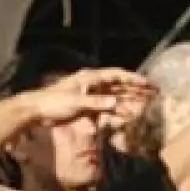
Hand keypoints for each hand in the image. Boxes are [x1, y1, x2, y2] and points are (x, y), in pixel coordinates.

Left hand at [30, 67, 154, 125]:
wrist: (36, 110)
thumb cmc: (53, 102)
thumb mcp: (76, 102)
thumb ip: (96, 102)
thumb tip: (116, 103)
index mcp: (90, 78)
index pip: (117, 75)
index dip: (133, 79)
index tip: (147, 83)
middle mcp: (93, 84)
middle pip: (119, 85)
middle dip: (136, 89)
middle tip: (153, 92)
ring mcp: (90, 95)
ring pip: (115, 96)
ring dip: (129, 100)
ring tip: (145, 103)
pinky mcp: (87, 106)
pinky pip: (106, 107)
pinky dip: (117, 111)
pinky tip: (127, 115)